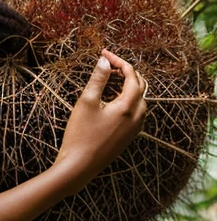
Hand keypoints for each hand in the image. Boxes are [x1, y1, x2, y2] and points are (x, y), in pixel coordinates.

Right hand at [55, 48, 146, 193]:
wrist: (79, 167)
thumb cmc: (80, 135)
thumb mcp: (86, 103)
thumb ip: (98, 79)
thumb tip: (104, 61)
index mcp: (128, 106)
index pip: (130, 75)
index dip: (118, 61)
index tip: (104, 54)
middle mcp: (137, 116)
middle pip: (140, 86)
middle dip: (126, 72)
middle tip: (109, 64)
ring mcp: (135, 128)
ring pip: (140, 99)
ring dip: (129, 86)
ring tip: (112, 80)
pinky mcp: (129, 136)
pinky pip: (137, 112)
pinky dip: (129, 100)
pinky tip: (114, 100)